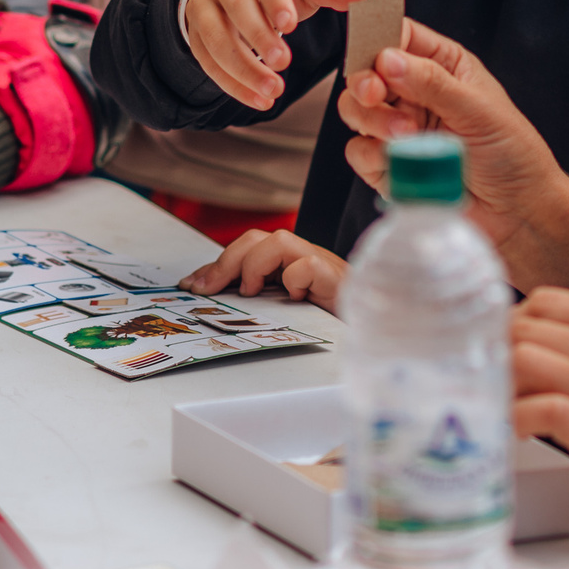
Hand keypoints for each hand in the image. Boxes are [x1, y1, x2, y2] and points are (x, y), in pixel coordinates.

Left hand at [183, 228, 347, 311]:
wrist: (376, 330)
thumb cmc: (333, 325)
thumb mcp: (289, 314)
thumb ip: (262, 304)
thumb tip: (215, 302)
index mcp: (289, 266)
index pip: (248, 249)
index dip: (216, 265)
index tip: (191, 285)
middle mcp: (304, 260)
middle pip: (258, 238)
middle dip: (225, 260)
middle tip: (205, 289)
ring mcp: (321, 266)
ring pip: (280, 241)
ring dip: (254, 265)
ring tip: (248, 291)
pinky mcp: (336, 279)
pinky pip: (308, 265)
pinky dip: (294, 277)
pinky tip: (293, 297)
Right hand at [185, 0, 366, 111]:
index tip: (289, 25)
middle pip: (235, 5)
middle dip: (258, 36)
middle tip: (283, 63)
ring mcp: (203, 4)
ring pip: (215, 37)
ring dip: (243, 68)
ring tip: (273, 91)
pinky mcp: (194, 32)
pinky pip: (207, 61)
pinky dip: (232, 84)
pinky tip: (258, 99)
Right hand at [337, 19, 568, 298]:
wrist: (518, 214)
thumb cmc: (513, 154)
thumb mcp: (479, 110)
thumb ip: (432, 83)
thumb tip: (388, 59)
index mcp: (443, 65)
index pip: (398, 35)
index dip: (378, 38)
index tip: (374, 54)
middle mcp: (417, 92)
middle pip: (366, 71)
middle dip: (365, 81)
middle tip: (376, 94)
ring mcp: (400, 129)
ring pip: (356, 109)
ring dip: (373, 120)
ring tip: (406, 135)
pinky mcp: (388, 165)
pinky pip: (358, 151)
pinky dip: (373, 155)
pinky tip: (400, 162)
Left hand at [512, 287, 568, 554]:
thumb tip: (536, 356)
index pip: (547, 301)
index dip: (514, 322)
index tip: (502, 347)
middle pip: (526, 327)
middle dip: (497, 353)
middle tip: (489, 381)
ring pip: (523, 359)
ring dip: (500, 385)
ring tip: (499, 407)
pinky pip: (537, 408)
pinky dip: (515, 419)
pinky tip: (517, 433)